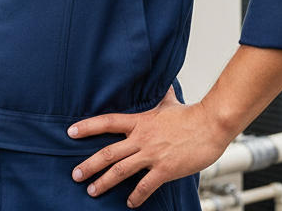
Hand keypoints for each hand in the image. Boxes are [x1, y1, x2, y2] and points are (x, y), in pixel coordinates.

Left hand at [68, 87, 232, 206]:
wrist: (210, 125)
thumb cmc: (191, 115)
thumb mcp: (168, 101)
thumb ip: (159, 95)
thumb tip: (161, 81)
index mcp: (139, 121)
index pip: (106, 122)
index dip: (87, 127)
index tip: (71, 132)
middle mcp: (141, 138)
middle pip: (108, 152)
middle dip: (89, 165)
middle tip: (75, 174)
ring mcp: (152, 154)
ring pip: (121, 170)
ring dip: (104, 182)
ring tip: (92, 191)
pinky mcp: (165, 169)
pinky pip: (145, 185)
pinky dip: (136, 196)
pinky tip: (129, 203)